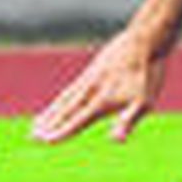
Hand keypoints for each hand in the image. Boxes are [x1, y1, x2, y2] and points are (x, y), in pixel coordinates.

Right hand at [31, 29, 168, 144]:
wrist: (145, 40)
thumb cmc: (148, 73)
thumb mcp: (144, 102)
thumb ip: (128, 121)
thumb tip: (115, 141)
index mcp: (102, 101)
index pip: (76, 121)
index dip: (61, 132)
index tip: (45, 141)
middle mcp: (91, 90)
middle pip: (66, 110)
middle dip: (50, 125)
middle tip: (34, 136)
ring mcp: (90, 78)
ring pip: (66, 98)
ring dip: (51, 112)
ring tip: (38, 122)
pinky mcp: (93, 68)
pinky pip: (72, 87)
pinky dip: (62, 98)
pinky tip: (60, 101)